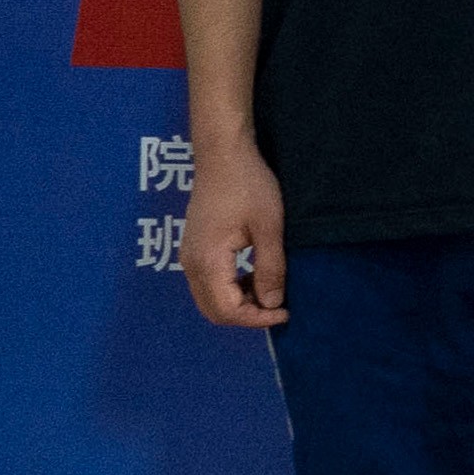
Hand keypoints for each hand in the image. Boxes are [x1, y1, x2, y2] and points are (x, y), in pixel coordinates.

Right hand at [184, 134, 288, 329]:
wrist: (223, 156)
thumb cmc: (250, 186)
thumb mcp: (269, 228)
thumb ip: (270, 268)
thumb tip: (272, 304)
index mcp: (208, 262)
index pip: (226, 310)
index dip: (256, 319)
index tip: (285, 312)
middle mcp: (190, 264)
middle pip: (213, 311)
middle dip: (246, 315)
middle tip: (278, 305)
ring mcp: (188, 256)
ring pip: (209, 298)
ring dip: (239, 302)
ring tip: (270, 288)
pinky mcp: (194, 249)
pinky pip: (208, 283)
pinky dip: (231, 288)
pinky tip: (254, 274)